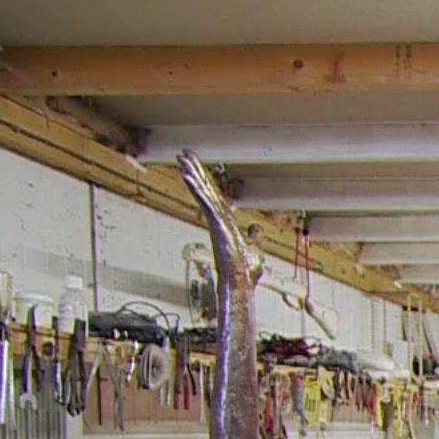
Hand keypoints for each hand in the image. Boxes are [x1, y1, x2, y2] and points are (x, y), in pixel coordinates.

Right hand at [177, 152, 262, 285]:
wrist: (241, 285)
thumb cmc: (245, 273)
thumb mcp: (254, 249)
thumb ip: (254, 237)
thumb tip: (256, 228)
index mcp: (226, 223)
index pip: (215, 196)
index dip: (206, 181)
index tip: (196, 165)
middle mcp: (218, 220)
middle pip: (206, 191)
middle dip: (196, 171)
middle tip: (183, 153)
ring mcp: (216, 223)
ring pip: (204, 195)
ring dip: (193, 176)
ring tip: (181, 158)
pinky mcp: (217, 227)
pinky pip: (206, 204)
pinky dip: (197, 190)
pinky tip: (187, 176)